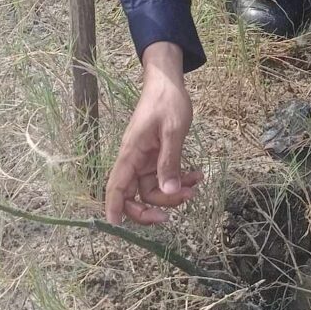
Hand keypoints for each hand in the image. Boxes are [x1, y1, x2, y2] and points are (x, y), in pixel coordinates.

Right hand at [104, 47, 202, 224]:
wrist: (168, 82)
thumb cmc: (167, 101)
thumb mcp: (173, 131)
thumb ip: (169, 162)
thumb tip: (168, 192)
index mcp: (131, 153)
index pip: (116, 187)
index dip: (114, 208)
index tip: (116, 227)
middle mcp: (135, 160)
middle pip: (135, 196)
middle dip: (154, 208)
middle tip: (174, 212)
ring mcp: (146, 160)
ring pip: (154, 190)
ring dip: (174, 193)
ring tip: (196, 185)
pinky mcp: (157, 157)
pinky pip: (165, 178)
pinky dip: (180, 180)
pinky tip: (197, 175)